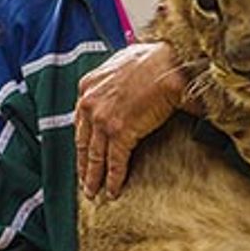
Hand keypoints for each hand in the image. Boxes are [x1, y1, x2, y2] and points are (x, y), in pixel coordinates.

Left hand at [75, 42, 188, 198]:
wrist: (169, 63)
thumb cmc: (153, 58)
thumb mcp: (122, 62)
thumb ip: (114, 79)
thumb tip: (122, 89)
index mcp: (88, 86)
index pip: (80, 121)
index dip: (82, 140)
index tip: (84, 153)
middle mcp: (90, 103)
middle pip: (84, 142)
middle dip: (84, 165)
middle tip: (84, 181)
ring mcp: (103, 120)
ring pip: (95, 156)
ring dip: (94, 177)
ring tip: (94, 192)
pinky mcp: (120, 133)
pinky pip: (115, 162)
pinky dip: (114, 179)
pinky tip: (113, 191)